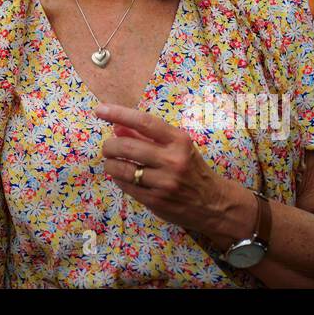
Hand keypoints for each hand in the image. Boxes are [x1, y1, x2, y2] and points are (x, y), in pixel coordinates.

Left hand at [96, 103, 243, 238]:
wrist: (214, 204)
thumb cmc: (192, 169)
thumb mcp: (177, 147)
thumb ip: (147, 136)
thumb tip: (117, 126)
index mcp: (179, 141)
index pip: (143, 122)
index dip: (119, 114)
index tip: (100, 110)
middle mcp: (172, 160)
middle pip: (127, 147)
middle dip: (109, 146)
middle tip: (107, 147)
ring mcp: (164, 183)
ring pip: (122, 169)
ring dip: (109, 164)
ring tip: (110, 162)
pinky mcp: (156, 201)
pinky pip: (126, 187)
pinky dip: (118, 179)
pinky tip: (120, 176)